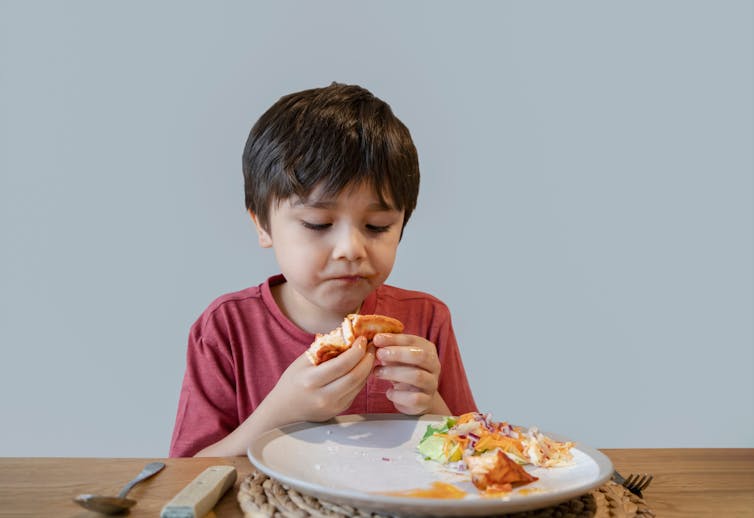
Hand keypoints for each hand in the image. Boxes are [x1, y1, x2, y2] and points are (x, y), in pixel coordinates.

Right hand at [195, 337, 373, 456]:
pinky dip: (362, 378)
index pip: (342, 364)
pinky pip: (356, 392)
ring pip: (359, 385)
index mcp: (311, 381)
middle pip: (355, 376)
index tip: (363, 339)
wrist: (283, 410)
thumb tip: (346, 335)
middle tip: (372, 345)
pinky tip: (362, 367)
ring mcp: (333, 406)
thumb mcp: (302, 362)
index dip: (356, 350)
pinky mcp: (339, 410)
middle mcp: (323, 396)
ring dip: (368, 368)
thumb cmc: (291, 382)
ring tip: (369, 354)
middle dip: (367, 358)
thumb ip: (323, 349)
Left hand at [372, 333, 449, 414]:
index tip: (377, 339)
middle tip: (379, 354)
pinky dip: (398, 394)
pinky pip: (414, 398)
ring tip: (377, 372)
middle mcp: (434, 366)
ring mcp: (432, 384)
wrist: (416, 398)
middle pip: (420, 356)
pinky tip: (388, 392)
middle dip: (398, 354)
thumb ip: (390, 349)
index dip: (394, 339)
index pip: (413, 341)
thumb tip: (376, 340)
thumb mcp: (398, 358)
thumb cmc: (405, 371)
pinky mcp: (426, 401)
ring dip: (394, 372)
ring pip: (417, 376)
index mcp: (428, 350)